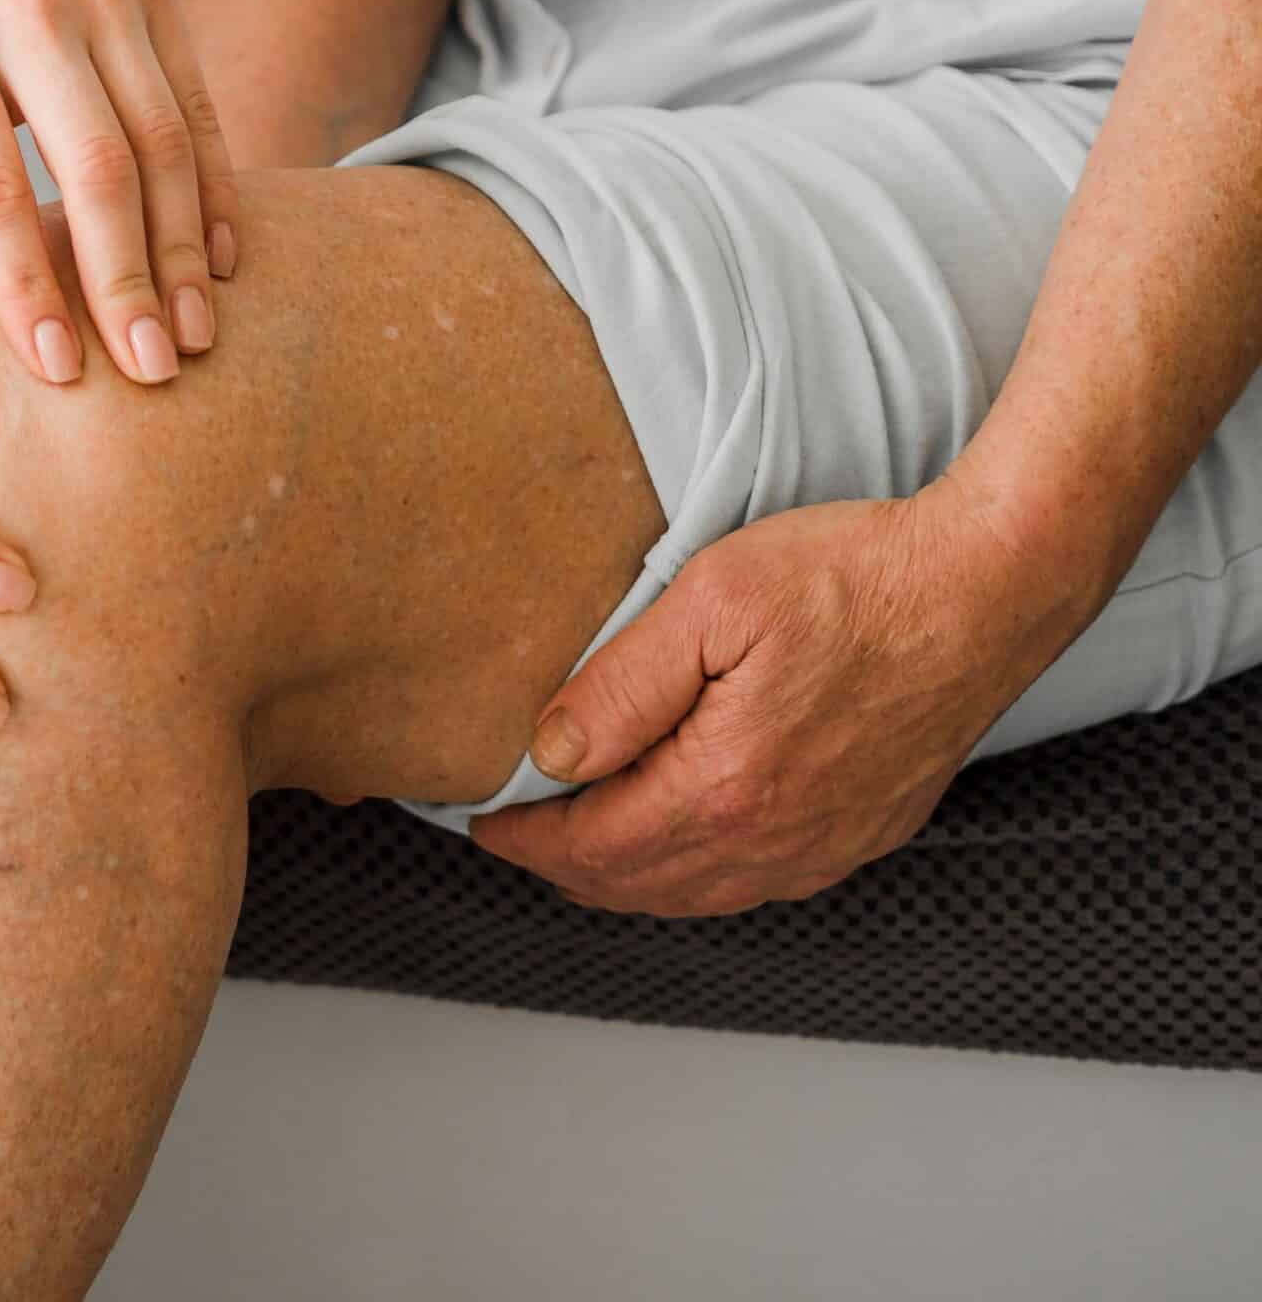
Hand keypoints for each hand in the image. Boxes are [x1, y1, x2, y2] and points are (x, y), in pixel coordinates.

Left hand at [0, 0, 238, 385]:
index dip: (23, 281)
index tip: (56, 370)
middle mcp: (24, 18)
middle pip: (95, 166)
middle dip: (126, 279)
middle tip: (152, 374)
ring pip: (162, 139)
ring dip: (182, 247)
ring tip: (194, 336)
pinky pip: (198, 102)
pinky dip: (215, 185)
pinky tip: (223, 259)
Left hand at [469, 484, 1094, 915]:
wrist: (989, 586)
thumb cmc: (856, 579)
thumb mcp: (712, 602)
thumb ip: (621, 686)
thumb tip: (550, 755)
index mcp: (724, 788)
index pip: (594, 844)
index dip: (527, 838)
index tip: (483, 822)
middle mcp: (778, 839)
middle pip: (641, 884)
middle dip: (567, 868)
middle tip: (518, 838)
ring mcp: (829, 844)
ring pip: (701, 894)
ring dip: (631, 881)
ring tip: (581, 850)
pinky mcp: (867, 830)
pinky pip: (761, 882)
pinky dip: (700, 878)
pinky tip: (682, 847)